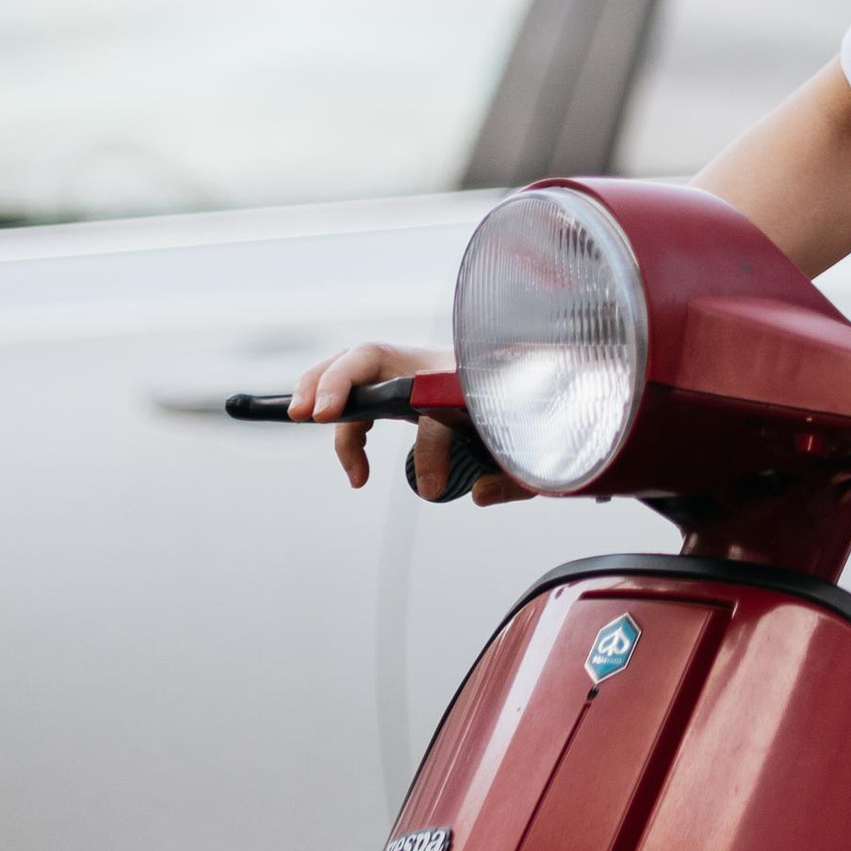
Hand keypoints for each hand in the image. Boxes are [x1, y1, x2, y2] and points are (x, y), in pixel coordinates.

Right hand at [291, 340, 531, 507]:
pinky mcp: (409, 383)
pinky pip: (363, 384)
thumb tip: (477, 494)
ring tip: (298, 414)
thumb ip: (511, 478)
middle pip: (378, 355)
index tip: (433, 490)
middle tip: (317, 415)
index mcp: (474, 380)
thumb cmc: (540, 418)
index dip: (431, 449)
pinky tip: (349, 458)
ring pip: (359, 362)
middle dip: (340, 380)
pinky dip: (340, 404)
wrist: (553, 388)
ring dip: (322, 384)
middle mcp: (440, 366)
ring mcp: (420, 370)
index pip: (438, 405)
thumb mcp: (535, 455)